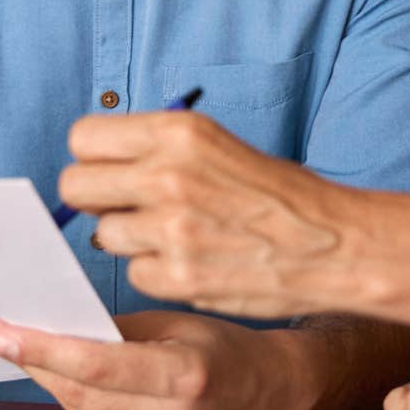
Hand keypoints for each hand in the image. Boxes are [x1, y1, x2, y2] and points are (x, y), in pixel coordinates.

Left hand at [0, 310, 307, 409]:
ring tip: (27, 350)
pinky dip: (79, 403)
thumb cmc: (231, 351)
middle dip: (34, 361)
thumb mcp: (181, 324)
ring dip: (51, 382)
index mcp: (183, 376)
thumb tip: (62, 324)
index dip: (40, 348)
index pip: (94, 366)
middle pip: (79, 394)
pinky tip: (66, 378)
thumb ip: (122, 330)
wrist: (276, 396)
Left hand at [61, 112, 356, 320]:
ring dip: (130, 238)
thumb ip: (157, 149)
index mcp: (178, 133)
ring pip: (103, 234)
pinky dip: (156, 271)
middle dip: (97, 198)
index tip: (113, 169)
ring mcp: (170, 229)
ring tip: (174, 235)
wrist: (333, 242)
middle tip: (129, 206)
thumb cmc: (277, 193)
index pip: (83, 137)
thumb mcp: (217, 144)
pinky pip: (134, 273)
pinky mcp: (177, 276)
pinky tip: (192, 261)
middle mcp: (168, 175)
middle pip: (76, 186)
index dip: (95, 156)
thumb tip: (99, 165)